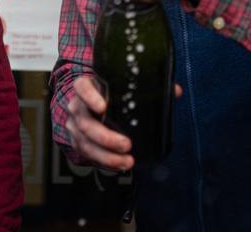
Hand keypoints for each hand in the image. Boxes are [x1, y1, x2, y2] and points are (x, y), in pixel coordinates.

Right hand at [64, 77, 184, 171]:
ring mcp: (74, 126)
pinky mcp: (78, 142)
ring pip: (85, 143)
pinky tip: (120, 165)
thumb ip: (148, 87)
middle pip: (85, 122)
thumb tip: (175, 91)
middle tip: (126, 144)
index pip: (82, 87)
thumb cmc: (107, 93)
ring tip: (127, 161)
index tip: (103, 107)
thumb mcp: (122, 86)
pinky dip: (104, 162)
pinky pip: (88, 155)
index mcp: (86, 87)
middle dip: (106, 137)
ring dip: (106, 155)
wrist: (86, 105)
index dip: (89, 96)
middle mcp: (77, 106)